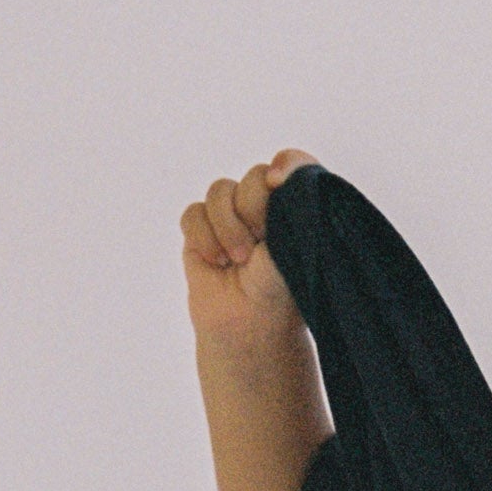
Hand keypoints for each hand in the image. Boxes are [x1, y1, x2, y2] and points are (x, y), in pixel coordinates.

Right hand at [179, 150, 317, 346]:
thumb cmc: (282, 293)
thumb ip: (294, 208)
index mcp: (296, 208)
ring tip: (238, 261)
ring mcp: (231, 217)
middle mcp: (265, 207)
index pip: (293, 164)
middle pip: (254, 176)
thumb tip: (276, 174)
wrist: (251, 326)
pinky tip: (217, 262)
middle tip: (260, 242)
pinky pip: (193, 213)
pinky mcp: (201, 230)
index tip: (278, 182)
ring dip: (228, 227)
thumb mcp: (299, 249)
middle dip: (255, 209)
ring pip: (219, 190)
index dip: (286, 165)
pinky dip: (203, 237)